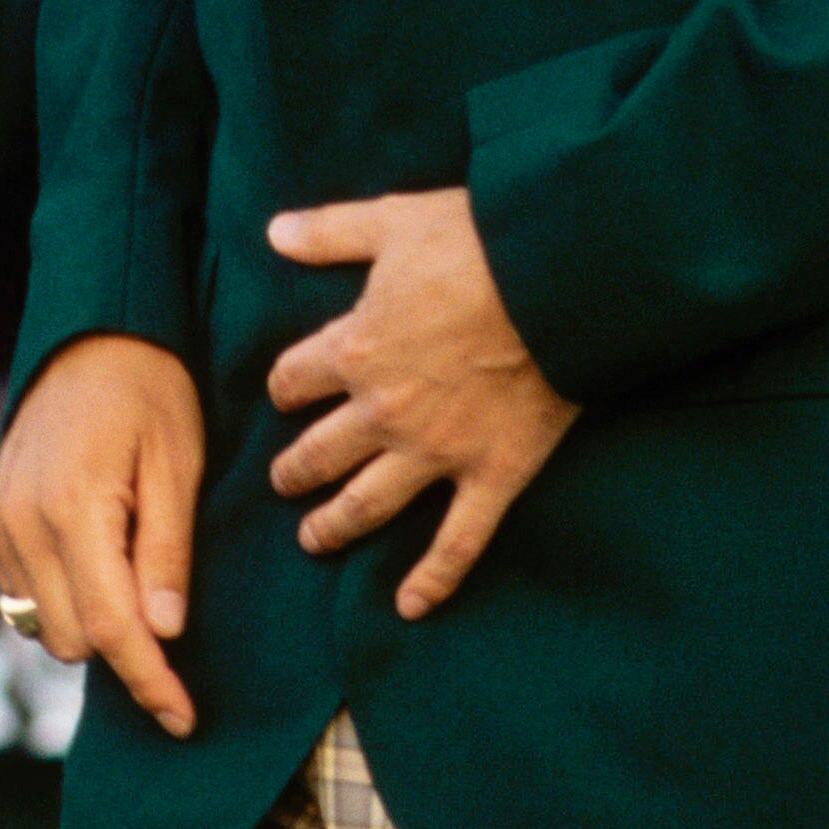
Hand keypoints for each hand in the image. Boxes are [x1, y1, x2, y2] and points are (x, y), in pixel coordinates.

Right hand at [0, 333, 204, 738]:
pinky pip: (23, 598)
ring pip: (44, 629)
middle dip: (126, 648)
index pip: (112, 627)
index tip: (183, 717)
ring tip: (134, 573)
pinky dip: (63, 601)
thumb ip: (167, 550)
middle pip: (75, 639)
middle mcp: (22, 522)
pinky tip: (98, 563)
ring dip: (92, 626)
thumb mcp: (179, 464)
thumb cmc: (151, 393)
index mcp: (74, 506)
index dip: (150, 681)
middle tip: (170, 614)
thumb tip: (163, 632)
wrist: (91, 337)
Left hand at [266, 189, 575, 618]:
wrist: (554, 280)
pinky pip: (457, 542)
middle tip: (284, 481)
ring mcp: (436, 452)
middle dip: (295, 469)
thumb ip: (330, 232)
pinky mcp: (490, 474)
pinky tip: (410, 606)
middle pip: (319, 452)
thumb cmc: (475, 243)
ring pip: (368, 504)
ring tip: (313, 539)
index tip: (285, 393)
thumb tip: (273, 230)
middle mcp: (383, 412)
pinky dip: (433, 579)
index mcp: (354, 351)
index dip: (285, 386)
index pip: (294, 380)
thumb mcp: (391, 222)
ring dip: (334, 526)